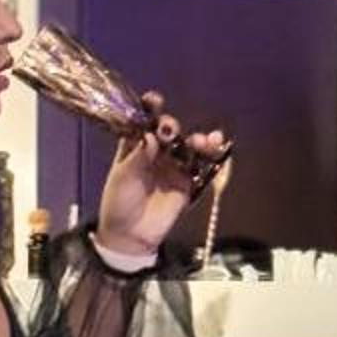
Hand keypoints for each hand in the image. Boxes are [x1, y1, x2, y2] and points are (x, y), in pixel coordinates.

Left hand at [95, 91, 226, 258]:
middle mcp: (156, 153)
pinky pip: (202, 166)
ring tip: (202, 141)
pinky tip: (216, 145)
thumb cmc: (119, 203)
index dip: (149, 109)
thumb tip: (150, 136)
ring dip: (197, 140)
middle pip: (169, 132)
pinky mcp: (188, 183)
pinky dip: (211, 155)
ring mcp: (173, 167)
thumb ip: (138, 157)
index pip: (144, 122)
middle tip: (169, 130)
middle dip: (171, 126)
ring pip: (189, 147)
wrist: (130, 236)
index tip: (154, 100)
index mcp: (135, 146)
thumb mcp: (122, 178)